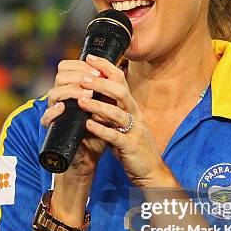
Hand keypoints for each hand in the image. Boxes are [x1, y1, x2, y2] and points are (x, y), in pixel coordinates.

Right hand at [40, 57, 110, 178]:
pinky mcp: (52, 128)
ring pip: (53, 93)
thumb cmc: (98, 130)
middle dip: (79, 75)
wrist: (91, 155)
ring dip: (70, 91)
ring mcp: (55, 112)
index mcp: (71, 89)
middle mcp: (61, 98)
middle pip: (60, 76)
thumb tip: (116, 72)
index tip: (98, 71)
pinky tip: (62, 108)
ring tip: (87, 95)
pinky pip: (46, 117)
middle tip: (94, 81)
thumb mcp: (105, 108)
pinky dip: (53, 111)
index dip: (81, 65)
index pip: (68, 67)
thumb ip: (106, 91)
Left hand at [77, 54, 167, 187]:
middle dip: (101, 84)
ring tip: (81, 101)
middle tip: (83, 79)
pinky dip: (101, 130)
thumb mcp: (121, 125)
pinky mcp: (130, 147)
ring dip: (98, 106)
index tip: (89, 58)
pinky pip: (115, 136)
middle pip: (121, 92)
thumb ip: (109, 112)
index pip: (121, 81)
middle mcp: (135, 115)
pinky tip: (88, 125)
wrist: (149, 172)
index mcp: (131, 108)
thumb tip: (89, 97)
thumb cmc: (132, 147)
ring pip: (117, 113)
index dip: (106, 67)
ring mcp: (134, 131)